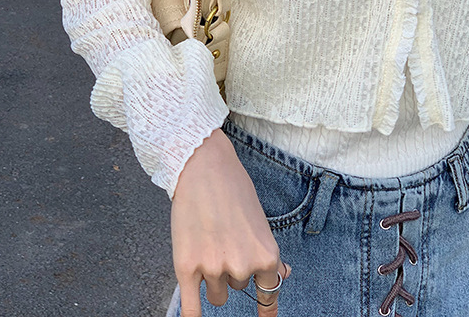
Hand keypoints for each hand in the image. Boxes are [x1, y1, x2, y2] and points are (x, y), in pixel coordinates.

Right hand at [171, 127, 291, 316]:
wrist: (202, 165)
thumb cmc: (232, 187)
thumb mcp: (259, 219)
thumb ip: (268, 251)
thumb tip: (283, 275)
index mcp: (266, 254)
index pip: (269, 292)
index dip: (267, 308)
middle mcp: (242, 266)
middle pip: (239, 287)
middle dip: (232, 268)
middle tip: (224, 236)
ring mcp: (213, 268)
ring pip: (217, 295)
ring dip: (213, 279)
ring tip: (207, 243)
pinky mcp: (186, 267)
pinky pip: (191, 309)